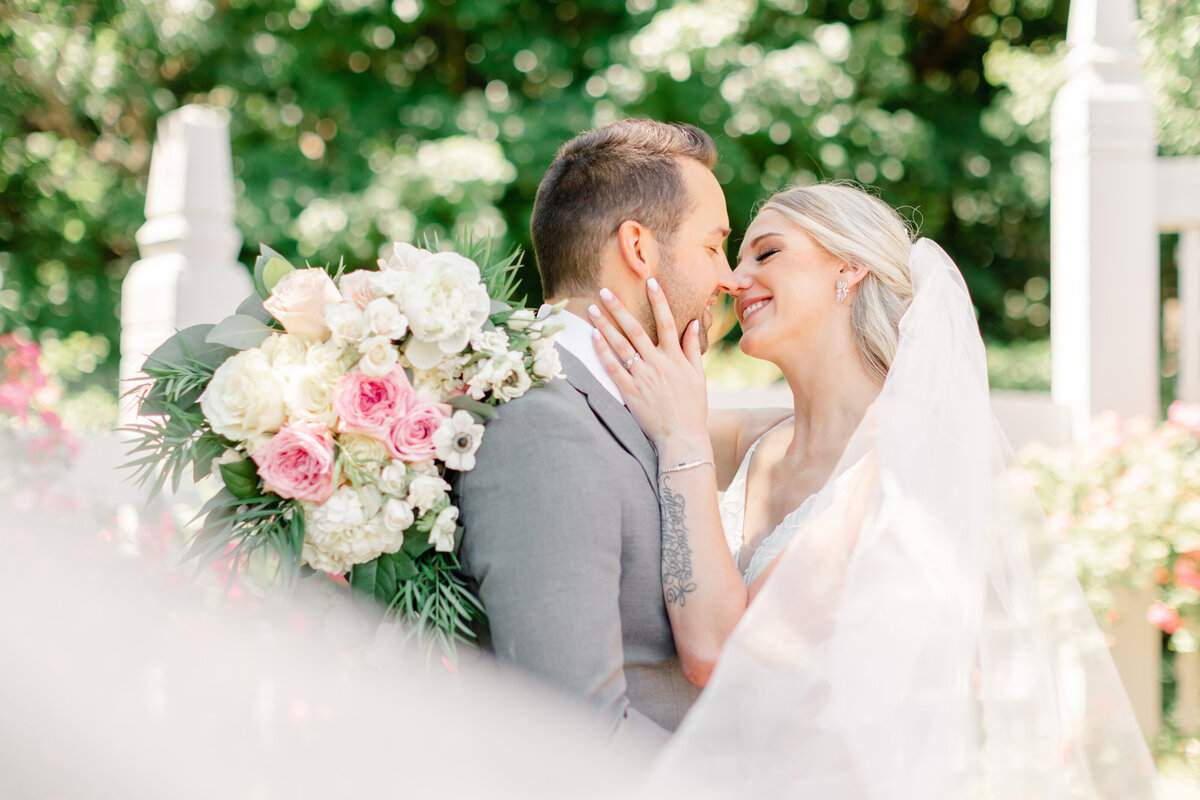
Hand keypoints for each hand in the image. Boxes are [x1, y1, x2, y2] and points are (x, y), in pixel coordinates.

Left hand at [589, 278, 711, 456]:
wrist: (681, 437)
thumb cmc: (692, 407)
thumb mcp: (698, 376)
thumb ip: (693, 348)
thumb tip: (692, 323)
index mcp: (675, 358)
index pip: (667, 322)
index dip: (658, 300)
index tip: (650, 281)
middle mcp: (658, 364)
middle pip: (635, 330)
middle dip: (619, 308)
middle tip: (604, 290)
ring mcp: (642, 377)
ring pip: (620, 346)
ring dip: (605, 325)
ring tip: (591, 309)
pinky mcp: (630, 392)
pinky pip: (613, 368)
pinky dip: (603, 352)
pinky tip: (594, 337)